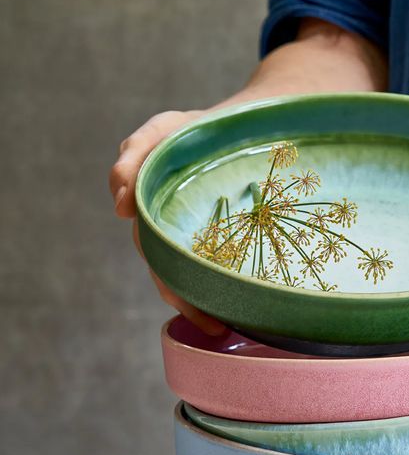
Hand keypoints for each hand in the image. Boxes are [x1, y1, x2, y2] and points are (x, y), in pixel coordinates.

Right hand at [109, 110, 226, 334]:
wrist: (242, 126)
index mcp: (153, 214)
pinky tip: (238, 310)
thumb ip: (135, 156)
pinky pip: (218, 268)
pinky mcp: (223, 240)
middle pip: (173, 275)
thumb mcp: (164, 131)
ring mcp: (195, 236)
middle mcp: (171, 230)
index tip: (187, 306)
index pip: (156, 256)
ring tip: (224, 328)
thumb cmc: (195, 130)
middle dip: (191, 305)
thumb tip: (121, 208)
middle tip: (216, 328)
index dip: (171, 286)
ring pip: (192, 277)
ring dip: (204, 304)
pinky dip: (222, 289)